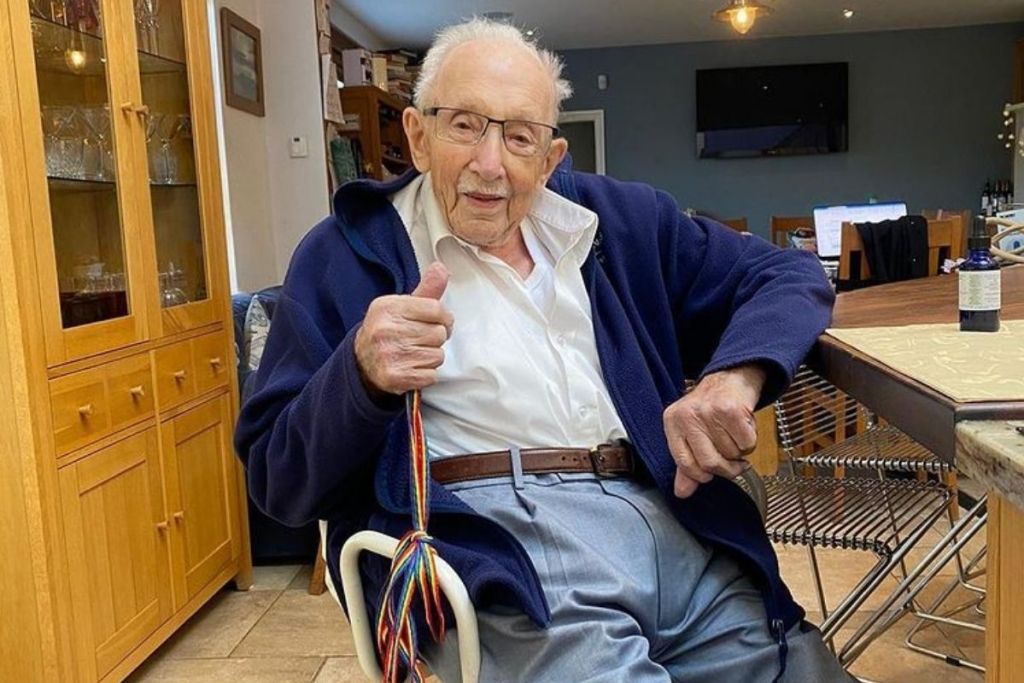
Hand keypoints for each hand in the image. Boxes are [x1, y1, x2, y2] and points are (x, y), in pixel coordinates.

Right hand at [354, 261, 453, 396]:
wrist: (362, 362)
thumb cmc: (387, 331)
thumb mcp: (401, 306)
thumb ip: (426, 289)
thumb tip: (440, 268)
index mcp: (388, 307)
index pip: (436, 309)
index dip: (442, 318)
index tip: (435, 322)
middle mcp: (386, 330)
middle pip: (439, 333)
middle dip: (434, 338)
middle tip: (419, 340)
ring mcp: (390, 354)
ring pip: (437, 355)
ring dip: (430, 357)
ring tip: (413, 353)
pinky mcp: (396, 376)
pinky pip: (432, 375)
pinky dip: (426, 374)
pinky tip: (411, 367)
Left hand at [663, 365, 765, 497]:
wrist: (731, 378)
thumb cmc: (710, 408)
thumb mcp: (691, 433)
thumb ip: (686, 464)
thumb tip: (682, 493)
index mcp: (673, 422)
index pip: (683, 463)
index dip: (700, 475)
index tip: (711, 474)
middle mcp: (688, 416)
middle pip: (709, 462)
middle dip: (725, 468)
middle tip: (732, 463)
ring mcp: (709, 411)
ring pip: (731, 454)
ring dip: (739, 452)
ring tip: (735, 435)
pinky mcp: (732, 410)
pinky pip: (746, 443)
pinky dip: (750, 442)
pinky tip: (744, 428)